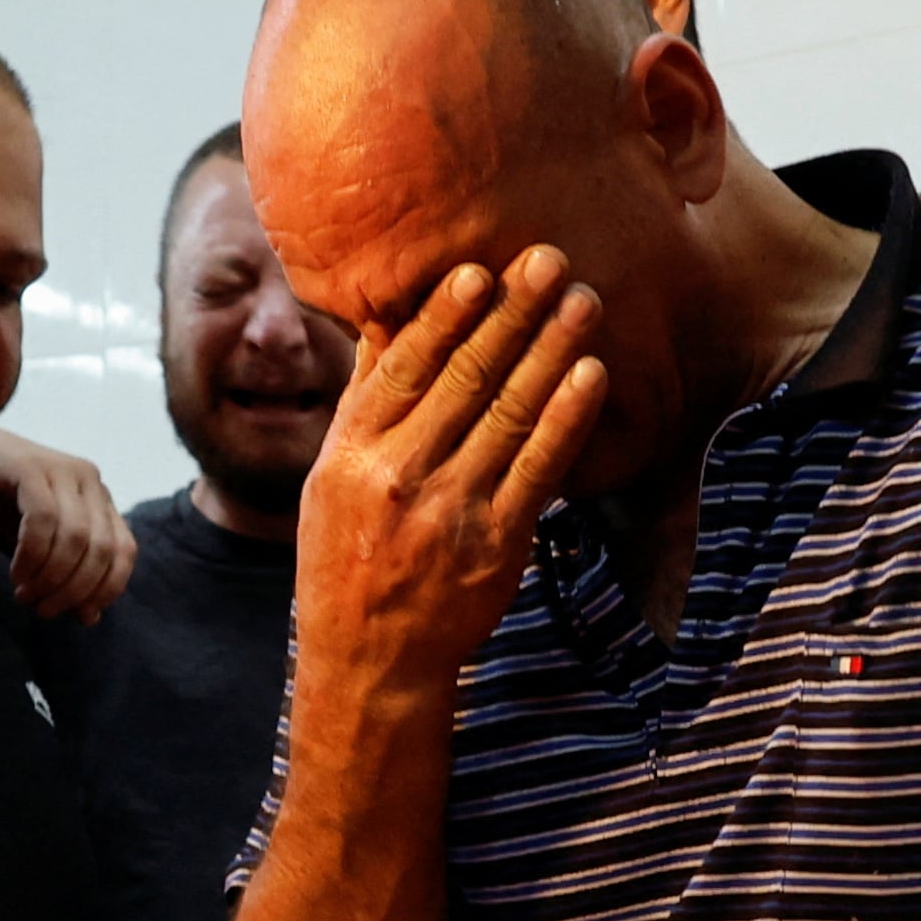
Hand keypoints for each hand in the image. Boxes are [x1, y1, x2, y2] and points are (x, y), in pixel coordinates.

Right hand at [0, 427, 134, 621]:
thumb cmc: (0, 505)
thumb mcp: (38, 551)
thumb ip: (65, 578)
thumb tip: (89, 617)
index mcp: (100, 500)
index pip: (124, 551)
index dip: (106, 589)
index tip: (77, 613)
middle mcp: (89, 481)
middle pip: (101, 549)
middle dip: (73, 589)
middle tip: (42, 608)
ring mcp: (61, 469)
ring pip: (76, 536)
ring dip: (51, 576)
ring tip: (25, 593)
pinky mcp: (30, 466)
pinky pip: (42, 517)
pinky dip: (32, 553)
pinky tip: (16, 571)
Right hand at [291, 246, 605, 702]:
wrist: (370, 661)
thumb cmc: (347, 557)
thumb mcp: (330, 476)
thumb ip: (366, 398)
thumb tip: (384, 314)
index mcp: (350, 454)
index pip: (403, 368)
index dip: (444, 316)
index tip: (478, 270)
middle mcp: (397, 476)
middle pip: (463, 379)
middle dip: (510, 314)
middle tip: (548, 260)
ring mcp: (450, 511)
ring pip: (507, 414)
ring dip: (550, 350)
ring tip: (581, 300)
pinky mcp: (497, 544)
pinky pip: (539, 468)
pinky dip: (567, 417)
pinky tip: (590, 373)